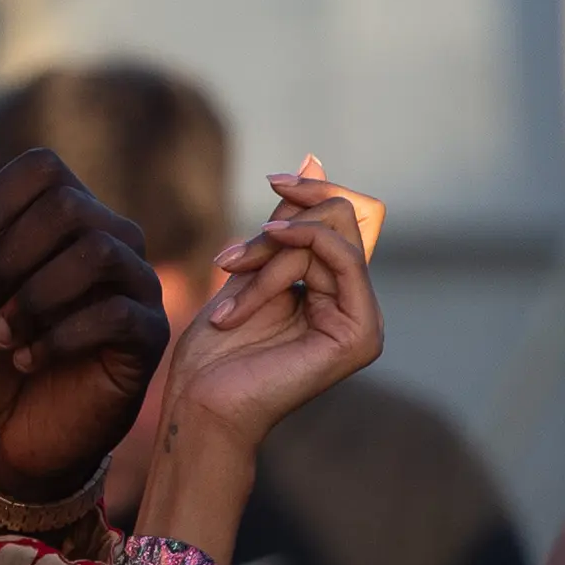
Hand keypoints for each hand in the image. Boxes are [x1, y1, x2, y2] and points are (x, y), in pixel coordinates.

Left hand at [0, 152, 169, 500]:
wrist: (3, 436)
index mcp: (57, 219)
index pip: (42, 169)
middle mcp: (105, 239)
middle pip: (69, 205)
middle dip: (8, 258)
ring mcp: (133, 285)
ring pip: (98, 252)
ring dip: (34, 296)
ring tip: (0, 337)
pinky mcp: (148, 335)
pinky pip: (117, 312)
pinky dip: (60, 335)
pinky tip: (28, 359)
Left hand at [166, 164, 385, 452]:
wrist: (200, 403)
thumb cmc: (215, 351)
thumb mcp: (249, 270)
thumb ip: (284, 225)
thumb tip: (313, 160)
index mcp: (335, 293)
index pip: (341, 221)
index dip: (313, 193)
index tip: (274, 181)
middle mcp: (356, 305)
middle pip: (338, 223)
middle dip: (278, 230)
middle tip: (228, 259)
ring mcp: (363, 321)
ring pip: (329, 239)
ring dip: (269, 253)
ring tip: (227, 279)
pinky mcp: (360, 334)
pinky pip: (342, 259)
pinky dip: (300, 245)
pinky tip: (263, 252)